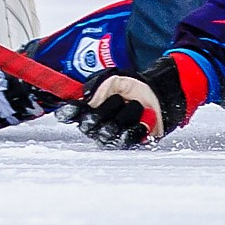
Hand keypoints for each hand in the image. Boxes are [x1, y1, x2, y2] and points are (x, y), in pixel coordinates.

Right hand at [66, 63, 190, 147]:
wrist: (156, 95)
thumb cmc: (131, 86)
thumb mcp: (112, 79)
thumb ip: (98, 87)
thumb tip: (87, 99)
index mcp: (86, 108)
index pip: (67, 114)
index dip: (67, 112)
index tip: (75, 107)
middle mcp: (93, 126)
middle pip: (88, 124)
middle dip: (106, 109)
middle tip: (119, 99)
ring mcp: (109, 138)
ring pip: (109, 132)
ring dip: (127, 114)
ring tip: (135, 105)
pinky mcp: (126, 145)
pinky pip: (126, 141)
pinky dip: (138, 128)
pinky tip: (144, 120)